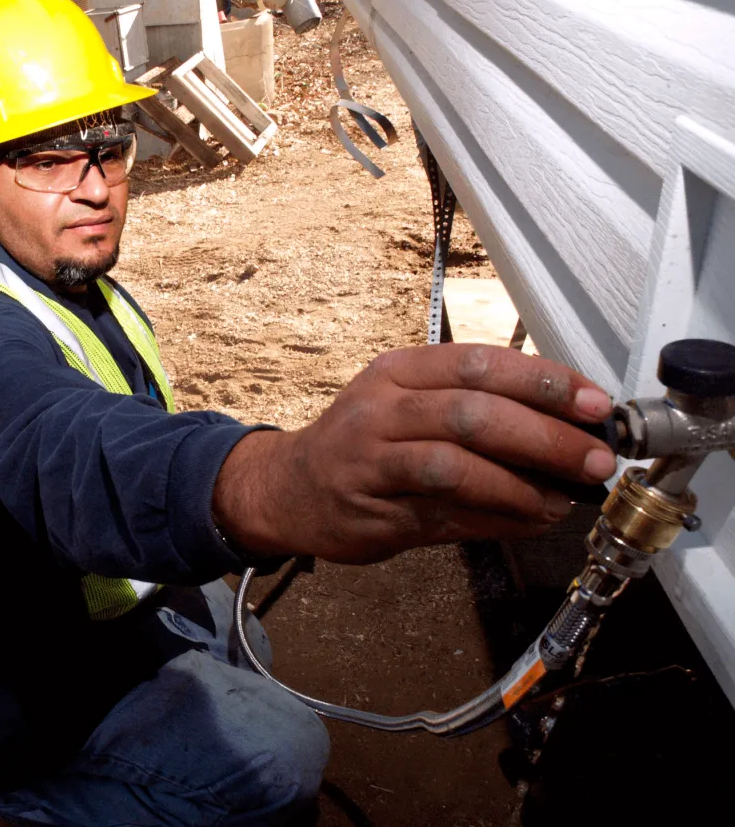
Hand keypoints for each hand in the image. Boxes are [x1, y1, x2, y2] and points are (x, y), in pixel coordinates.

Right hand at [214, 344, 616, 563]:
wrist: (288, 488)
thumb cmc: (364, 445)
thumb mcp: (410, 405)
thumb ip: (478, 410)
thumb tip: (568, 429)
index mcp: (400, 370)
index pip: (480, 363)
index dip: (544, 381)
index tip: (594, 404)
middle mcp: (381, 407)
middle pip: (473, 411)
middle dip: (544, 435)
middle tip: (593, 458)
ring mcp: (370, 458)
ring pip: (454, 462)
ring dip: (520, 484)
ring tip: (561, 500)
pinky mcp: (371, 506)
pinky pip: (443, 512)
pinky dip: (495, 517)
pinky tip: (528, 520)